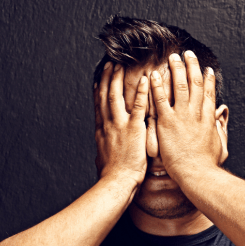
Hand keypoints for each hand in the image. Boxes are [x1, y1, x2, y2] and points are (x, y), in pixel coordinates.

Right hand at [94, 62, 148, 188]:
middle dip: (107, 78)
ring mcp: (120, 125)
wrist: (117, 181)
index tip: (99, 78)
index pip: (98, 104)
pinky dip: (141, 92)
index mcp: (101, 130)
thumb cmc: (112, 174)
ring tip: (121, 65)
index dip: (98, 89)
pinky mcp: (134, 129)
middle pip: (105, 95)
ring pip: (116, 96)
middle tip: (109, 63)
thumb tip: (101, 150)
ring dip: (118, 79)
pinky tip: (145, 81)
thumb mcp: (103, 157)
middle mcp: (108, 124)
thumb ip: (104, 148)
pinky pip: (138, 107)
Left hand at [150, 51, 225, 180]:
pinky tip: (155, 75)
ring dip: (176, 69)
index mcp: (208, 118)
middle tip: (187, 54)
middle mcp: (196, 113)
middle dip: (191, 66)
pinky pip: (161, 100)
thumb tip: (222, 117)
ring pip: (180, 86)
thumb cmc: (208, 164)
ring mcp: (181, 116)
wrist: (197, 173)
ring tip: (172, 57)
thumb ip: (220, 128)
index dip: (208, 79)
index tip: (206, 69)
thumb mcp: (220, 144)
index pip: (209, 93)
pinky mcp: (167, 122)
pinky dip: (158, 86)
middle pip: (195, 83)